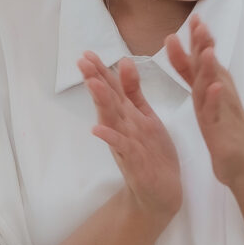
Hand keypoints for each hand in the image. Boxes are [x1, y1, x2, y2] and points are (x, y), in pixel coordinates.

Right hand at [78, 53, 181, 225]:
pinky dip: (110, 138)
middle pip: (107, 101)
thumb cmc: (151, 152)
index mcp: (126, 116)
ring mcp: (126, 145)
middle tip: (82, 61)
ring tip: (92, 84)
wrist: (161, 192)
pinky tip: (97, 130)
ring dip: (102, 102)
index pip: (111, 89)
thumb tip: (125, 61)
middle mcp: (121, 128)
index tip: (87, 53)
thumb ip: (133, 91)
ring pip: (112, 120)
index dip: (100, 71)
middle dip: (95, 80)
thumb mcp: (145, 116)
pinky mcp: (134, 162)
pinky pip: (122, 148)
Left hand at [165, 17, 243, 190]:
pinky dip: (216, 99)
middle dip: (204, 44)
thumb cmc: (226, 132)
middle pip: (210, 66)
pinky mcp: (224, 129)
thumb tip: (191, 52)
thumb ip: (196, 76)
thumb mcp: (206, 99)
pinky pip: (219, 113)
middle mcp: (219, 94)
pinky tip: (216, 87)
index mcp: (212, 87)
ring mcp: (223, 111)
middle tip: (199, 22)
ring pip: (215, 85)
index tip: (193, 18)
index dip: (195, 40)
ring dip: (211, 68)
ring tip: (206, 50)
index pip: (201, 60)